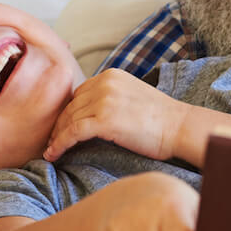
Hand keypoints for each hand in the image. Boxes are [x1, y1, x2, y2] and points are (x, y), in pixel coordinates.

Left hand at [44, 69, 187, 162]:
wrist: (180, 127)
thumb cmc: (162, 119)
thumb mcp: (133, 96)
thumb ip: (111, 97)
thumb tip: (90, 114)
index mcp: (111, 75)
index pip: (79, 94)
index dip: (67, 113)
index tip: (60, 128)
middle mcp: (105, 83)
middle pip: (71, 106)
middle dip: (59, 125)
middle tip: (50, 142)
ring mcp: (104, 100)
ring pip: (69, 119)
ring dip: (56, 136)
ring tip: (49, 151)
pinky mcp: (105, 119)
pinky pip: (73, 132)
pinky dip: (60, 144)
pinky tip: (53, 154)